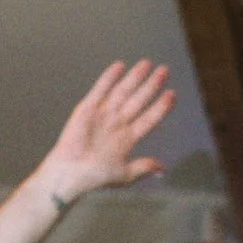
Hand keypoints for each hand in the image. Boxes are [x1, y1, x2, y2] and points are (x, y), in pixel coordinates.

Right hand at [35, 59, 174, 202]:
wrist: (70, 174)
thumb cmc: (94, 178)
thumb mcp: (124, 175)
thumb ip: (143, 167)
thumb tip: (162, 169)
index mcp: (127, 138)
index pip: (149, 118)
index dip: (160, 107)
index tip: (172, 95)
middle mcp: (116, 124)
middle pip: (138, 100)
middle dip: (151, 86)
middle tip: (164, 71)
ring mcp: (102, 115)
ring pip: (122, 92)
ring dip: (134, 78)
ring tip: (147, 64)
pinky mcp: (86, 109)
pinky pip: (99, 90)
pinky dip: (108, 78)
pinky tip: (119, 66)